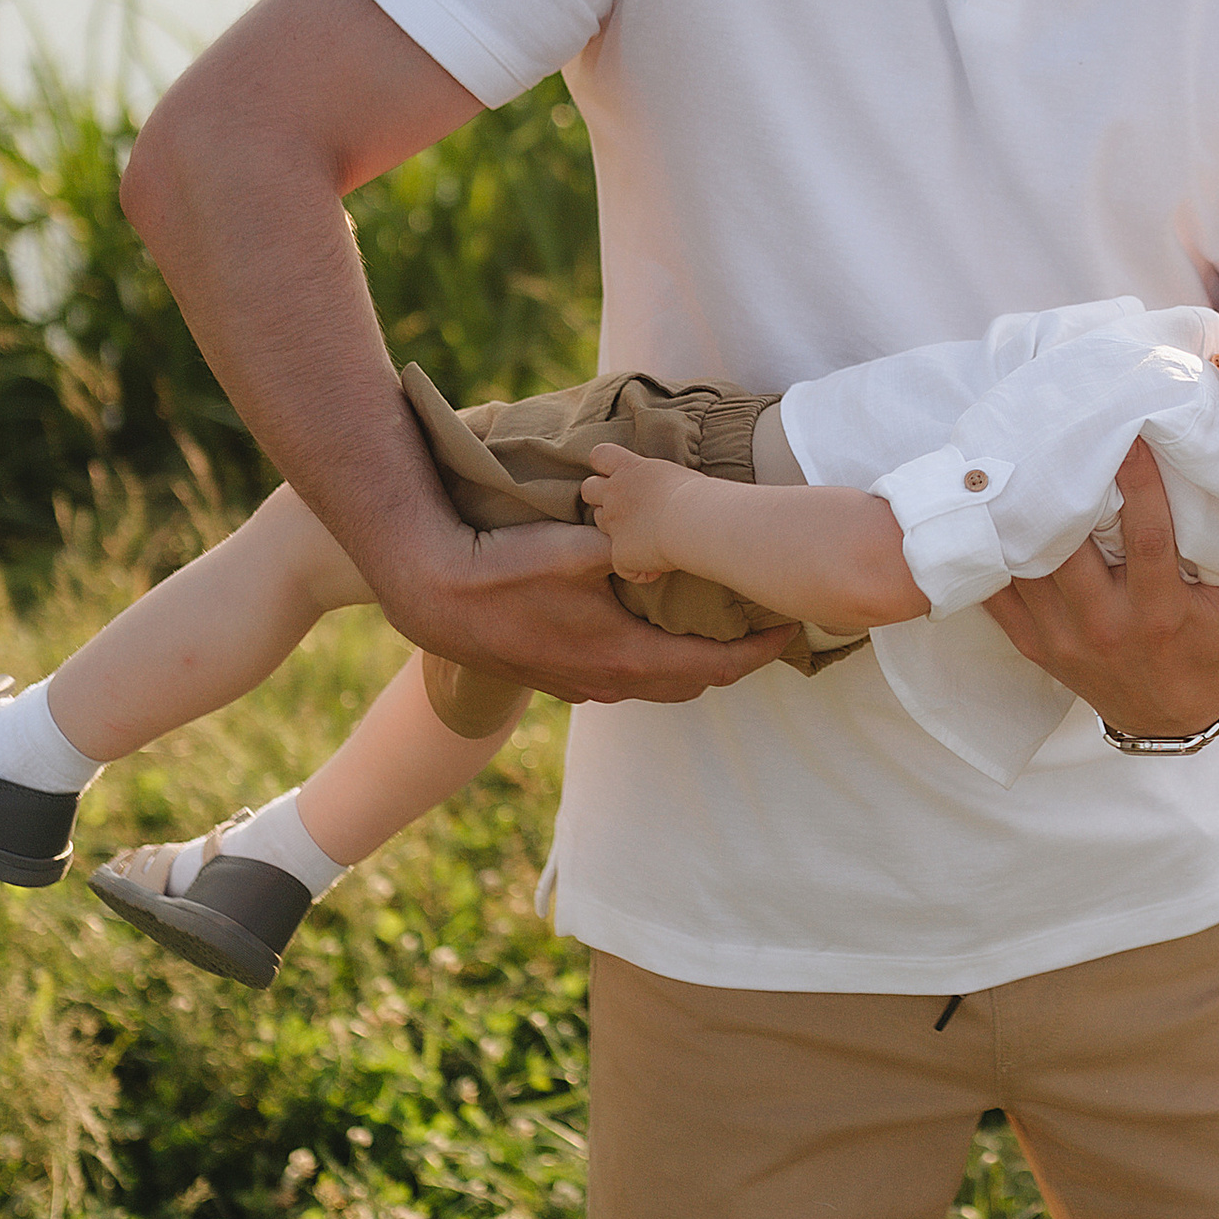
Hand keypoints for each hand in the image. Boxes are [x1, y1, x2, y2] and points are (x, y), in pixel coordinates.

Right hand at [377, 510, 794, 705]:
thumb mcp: (581, 548)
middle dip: (727, 661)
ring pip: (651, 683)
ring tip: (709, 627)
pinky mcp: (553, 677)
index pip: (712, 667)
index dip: (756, 653)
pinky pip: (617, 677)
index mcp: (624, 656)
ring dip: (685, 662)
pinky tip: (644, 628)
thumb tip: (674, 534)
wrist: (433, 592)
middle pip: (688, 683)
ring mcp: (576, 685)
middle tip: (754, 630)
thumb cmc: (507, 568)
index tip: (785, 632)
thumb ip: (634, 544)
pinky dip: (646, 659)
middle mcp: (607, 681)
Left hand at [981, 436, 1218, 739]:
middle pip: (1071, 550)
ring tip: (1027, 461)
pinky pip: (1000, 595)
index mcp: (1161, 614)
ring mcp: (1063, 638)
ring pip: (1029, 567)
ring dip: (1024, 517)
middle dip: (1064, 492)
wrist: (1171, 719)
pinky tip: (997, 512)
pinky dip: (995, 555)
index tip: (1130, 435)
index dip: (1139, 485)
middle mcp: (1106, 626)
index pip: (1146, 540)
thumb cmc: (1217, 650)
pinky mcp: (1035, 645)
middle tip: (1061, 436)